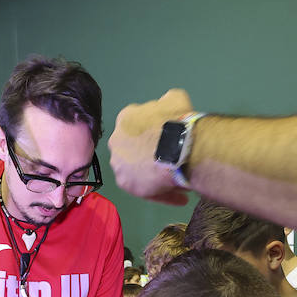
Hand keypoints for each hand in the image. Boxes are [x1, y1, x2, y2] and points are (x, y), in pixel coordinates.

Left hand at [108, 89, 195, 204]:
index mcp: (126, 118)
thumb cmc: (179, 122)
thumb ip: (168, 101)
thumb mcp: (176, 99)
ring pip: (138, 171)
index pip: (138, 127)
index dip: (156, 135)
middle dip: (151, 156)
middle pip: (135, 150)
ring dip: (155, 176)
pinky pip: (146, 191)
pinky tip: (180, 197)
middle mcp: (116, 139)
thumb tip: (169, 103)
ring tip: (178, 182)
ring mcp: (118, 163)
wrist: (180, 147)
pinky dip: (163, 194)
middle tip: (173, 162)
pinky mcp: (125, 183)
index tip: (170, 141)